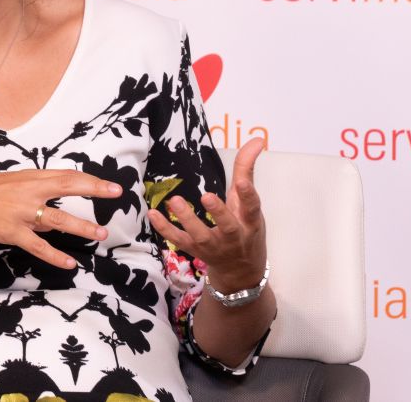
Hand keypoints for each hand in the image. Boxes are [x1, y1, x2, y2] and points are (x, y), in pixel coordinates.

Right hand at [0, 169, 123, 268]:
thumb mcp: (6, 188)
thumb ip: (30, 198)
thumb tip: (51, 216)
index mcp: (28, 177)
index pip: (65, 175)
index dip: (90, 180)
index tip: (110, 184)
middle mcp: (28, 191)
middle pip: (69, 186)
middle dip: (95, 189)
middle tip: (117, 194)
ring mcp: (21, 212)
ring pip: (59, 220)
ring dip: (82, 228)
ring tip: (101, 235)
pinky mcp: (11, 232)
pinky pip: (39, 246)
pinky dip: (55, 256)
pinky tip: (70, 263)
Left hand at [147, 137, 267, 289]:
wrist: (241, 271)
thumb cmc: (245, 229)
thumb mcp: (248, 202)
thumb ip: (247, 170)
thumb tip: (257, 139)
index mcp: (250, 221)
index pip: (252, 208)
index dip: (248, 195)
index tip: (242, 182)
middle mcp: (234, 237)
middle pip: (228, 226)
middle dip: (218, 213)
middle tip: (206, 196)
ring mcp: (215, 247)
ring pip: (201, 236)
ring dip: (188, 220)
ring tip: (174, 201)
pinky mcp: (196, 252)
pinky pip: (179, 241)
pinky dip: (166, 229)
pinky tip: (153, 214)